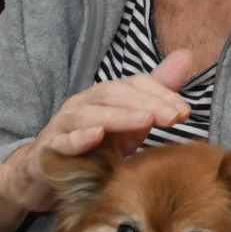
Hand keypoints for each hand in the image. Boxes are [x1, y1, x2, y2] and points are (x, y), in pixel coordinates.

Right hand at [0, 50, 194, 231]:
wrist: (43, 176)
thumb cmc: (95, 147)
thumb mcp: (130, 120)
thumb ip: (157, 92)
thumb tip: (187, 56)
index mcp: (105, 97)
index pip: (134, 85)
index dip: (160, 94)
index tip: (185, 111)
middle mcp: (84, 105)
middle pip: (114, 95)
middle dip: (146, 104)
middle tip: (173, 117)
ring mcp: (63, 125)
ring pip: (90, 115)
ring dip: (118, 117)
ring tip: (145, 121)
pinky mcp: (49, 149)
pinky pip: (62, 141)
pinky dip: (78, 138)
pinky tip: (95, 137)